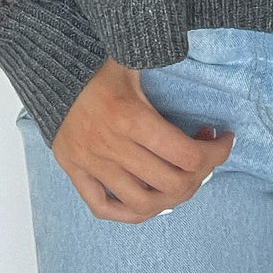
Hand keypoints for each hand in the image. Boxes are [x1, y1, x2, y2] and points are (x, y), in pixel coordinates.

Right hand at [50, 60, 234, 221]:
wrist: (48, 66)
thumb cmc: (98, 62)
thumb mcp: (134, 59)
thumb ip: (164, 62)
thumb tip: (196, 64)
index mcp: (130, 117)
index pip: (187, 156)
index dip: (216, 153)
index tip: (225, 139)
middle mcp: (112, 146)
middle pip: (171, 184)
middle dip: (200, 175)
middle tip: (206, 157)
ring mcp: (92, 163)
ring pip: (142, 203)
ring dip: (172, 197)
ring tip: (182, 178)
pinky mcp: (75, 171)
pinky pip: (104, 208)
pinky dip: (130, 212)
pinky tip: (149, 199)